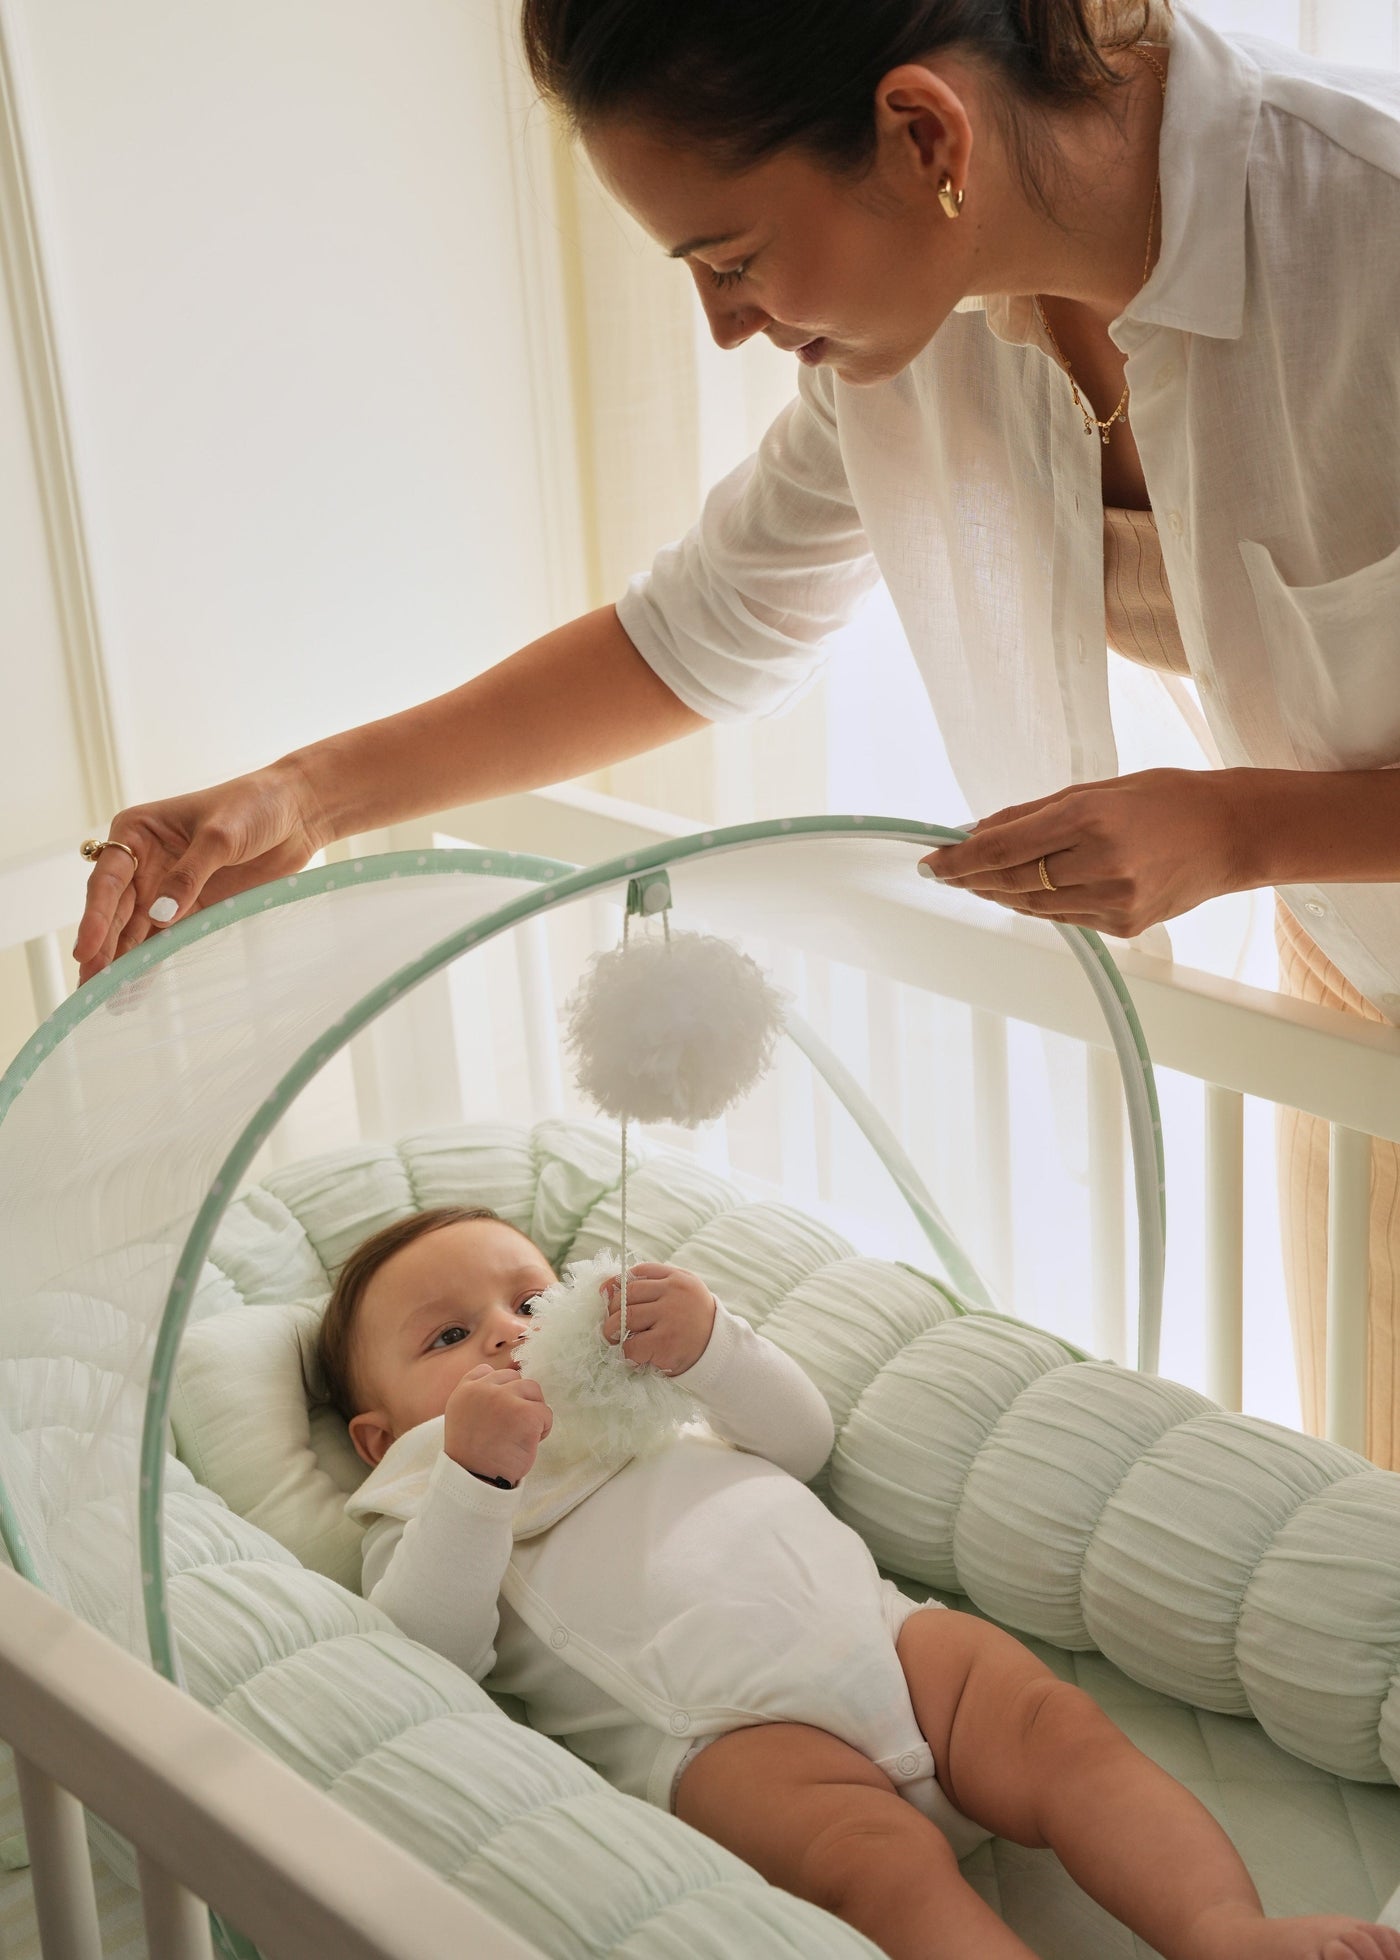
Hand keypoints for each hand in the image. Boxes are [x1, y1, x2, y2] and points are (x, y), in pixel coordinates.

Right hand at [72, 758, 328, 984]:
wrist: (297, 812)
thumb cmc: (255, 806)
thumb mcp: (220, 835)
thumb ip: (190, 875)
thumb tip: (160, 916)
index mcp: (138, 833)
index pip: (108, 879)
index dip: (95, 916)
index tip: (86, 949)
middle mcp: (144, 862)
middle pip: (116, 911)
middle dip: (102, 948)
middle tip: (90, 987)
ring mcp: (167, 888)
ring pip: (135, 932)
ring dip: (121, 963)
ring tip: (104, 999)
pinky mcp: (193, 909)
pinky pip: (166, 941)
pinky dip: (151, 964)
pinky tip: (134, 990)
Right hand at [444, 1363, 552, 1484]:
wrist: (475, 1480)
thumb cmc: (472, 1454)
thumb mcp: (462, 1416)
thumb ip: (477, 1395)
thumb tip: (507, 1380)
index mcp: (466, 1390)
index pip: (488, 1371)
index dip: (500, 1391)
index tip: (498, 1414)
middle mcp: (484, 1389)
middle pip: (516, 1380)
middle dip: (520, 1401)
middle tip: (511, 1429)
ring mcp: (505, 1399)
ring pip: (533, 1391)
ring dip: (533, 1412)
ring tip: (520, 1434)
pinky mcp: (526, 1414)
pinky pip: (546, 1413)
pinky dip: (543, 1429)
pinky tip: (528, 1443)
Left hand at [600, 1264, 715, 1376]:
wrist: (719, 1351)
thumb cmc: (694, 1322)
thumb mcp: (682, 1293)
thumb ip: (654, 1285)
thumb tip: (607, 1287)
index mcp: (677, 1278)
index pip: (640, 1272)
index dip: (618, 1283)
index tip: (606, 1295)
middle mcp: (674, 1293)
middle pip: (628, 1294)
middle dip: (613, 1310)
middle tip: (611, 1324)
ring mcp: (671, 1316)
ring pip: (626, 1318)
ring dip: (613, 1330)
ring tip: (615, 1339)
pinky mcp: (666, 1342)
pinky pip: (632, 1345)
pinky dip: (627, 1351)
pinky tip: (634, 1355)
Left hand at [919, 768, 1247, 938]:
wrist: (1234, 833)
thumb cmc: (1167, 799)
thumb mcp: (1097, 789)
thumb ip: (1034, 813)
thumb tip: (978, 831)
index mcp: (1091, 818)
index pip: (1002, 848)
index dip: (959, 858)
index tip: (932, 860)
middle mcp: (1101, 863)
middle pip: (1010, 881)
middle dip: (971, 878)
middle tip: (947, 871)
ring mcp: (1114, 901)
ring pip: (1032, 906)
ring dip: (999, 894)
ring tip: (980, 881)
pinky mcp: (1124, 926)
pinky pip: (1064, 918)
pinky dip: (1038, 904)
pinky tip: (1025, 891)